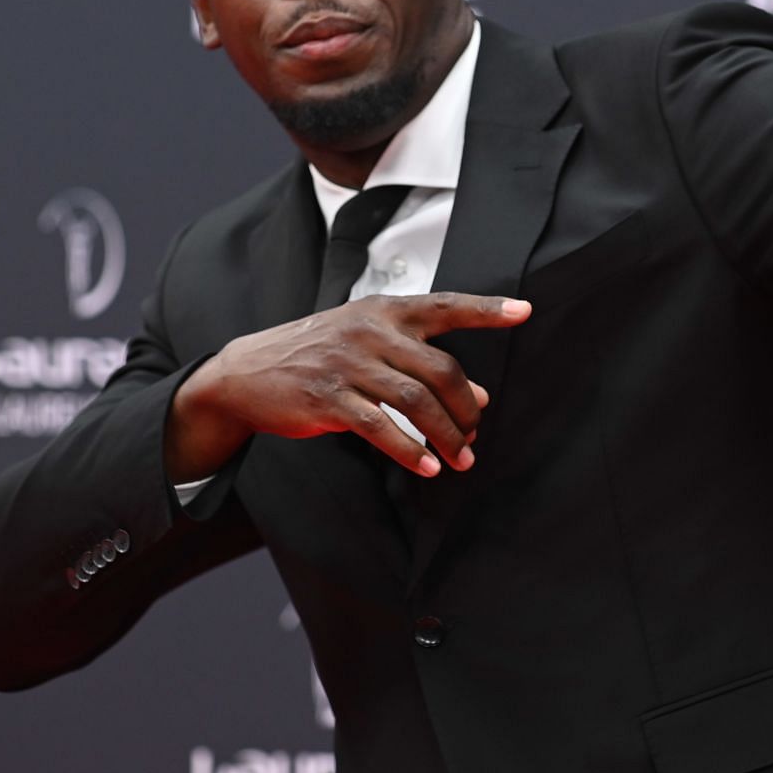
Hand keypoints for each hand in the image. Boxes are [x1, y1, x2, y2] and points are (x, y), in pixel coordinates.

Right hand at [166, 293, 531, 479]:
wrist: (248, 372)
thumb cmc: (317, 355)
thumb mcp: (368, 346)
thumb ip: (420, 362)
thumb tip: (479, 395)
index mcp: (384, 310)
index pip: (446, 305)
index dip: (487, 308)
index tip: (524, 311)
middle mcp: (370, 331)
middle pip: (441, 369)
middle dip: (467, 409)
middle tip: (475, 435)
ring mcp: (348, 364)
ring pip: (416, 401)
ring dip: (447, 436)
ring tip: (461, 460)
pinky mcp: (329, 398)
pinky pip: (381, 428)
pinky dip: (411, 451)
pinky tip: (428, 467)